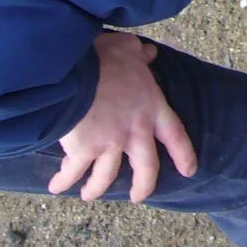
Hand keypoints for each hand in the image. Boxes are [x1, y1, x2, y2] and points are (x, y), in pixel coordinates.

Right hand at [48, 32, 196, 202]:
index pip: (175, 134)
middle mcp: (135, 130)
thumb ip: (139, 54)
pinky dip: (64, 180)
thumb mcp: (128, 49)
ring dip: (97, 188)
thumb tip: (149, 52)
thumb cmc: (104, 58)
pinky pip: (75, 171)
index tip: (189, 171)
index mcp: (152, 106)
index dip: (183, 154)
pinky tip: (56, 186)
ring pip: (107, 176)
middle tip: (138, 197)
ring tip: (88, 195)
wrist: (77, 73)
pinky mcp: (85, 151)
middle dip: (143, 185)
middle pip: (146, 167)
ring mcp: (111, 144)